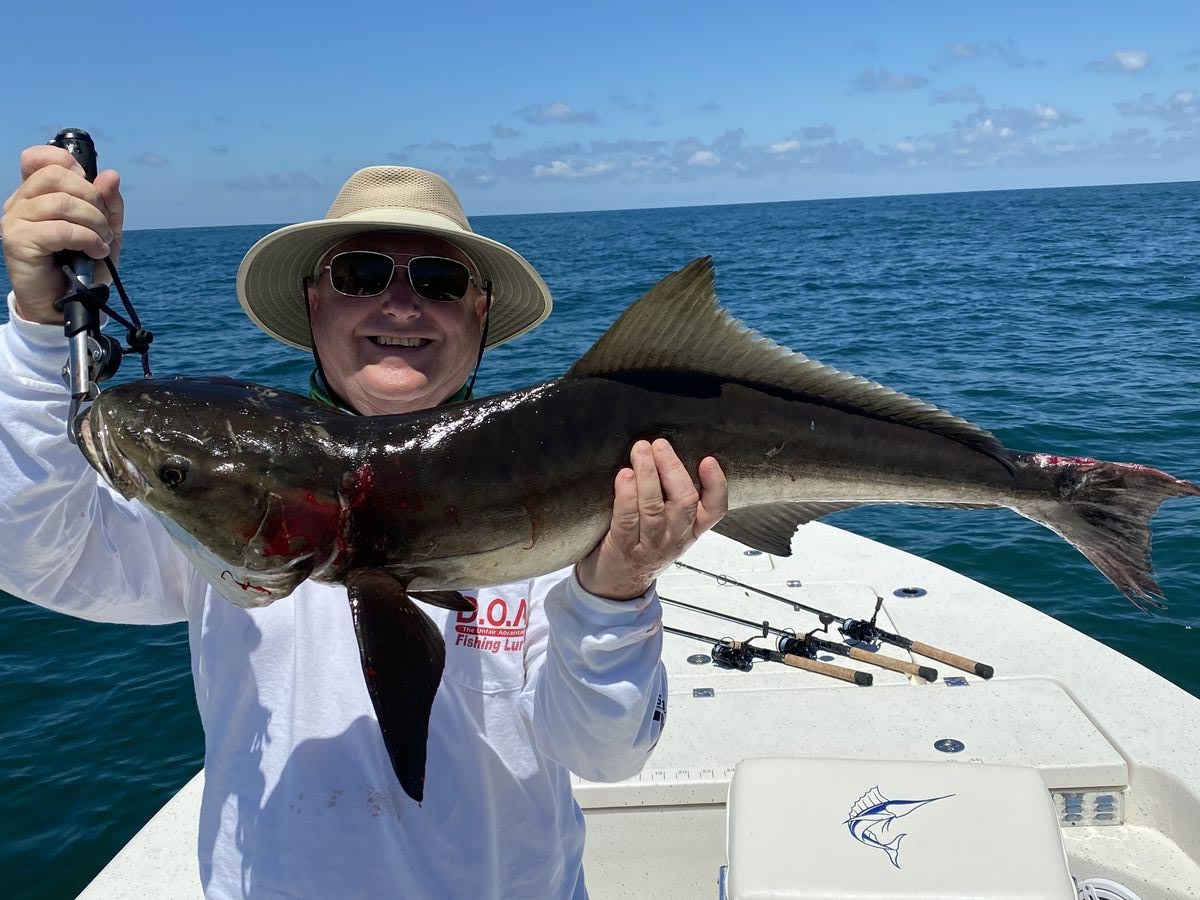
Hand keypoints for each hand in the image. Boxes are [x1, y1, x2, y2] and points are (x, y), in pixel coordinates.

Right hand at [2, 145, 123, 323]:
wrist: (66, 303)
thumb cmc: (82, 266)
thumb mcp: (104, 231)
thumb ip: (109, 204)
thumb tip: (110, 175)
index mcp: (37, 192)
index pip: (40, 157)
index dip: (69, 164)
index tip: (90, 189)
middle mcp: (21, 201)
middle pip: (57, 176)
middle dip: (92, 198)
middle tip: (103, 225)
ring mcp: (16, 219)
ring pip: (61, 202)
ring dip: (94, 222)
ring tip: (101, 242)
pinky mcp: (18, 241)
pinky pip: (60, 229)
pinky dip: (86, 239)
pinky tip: (95, 251)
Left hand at [576, 438, 727, 600]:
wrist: (615, 587)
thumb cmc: (641, 546)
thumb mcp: (668, 527)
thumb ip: (672, 498)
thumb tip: (663, 452)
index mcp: (691, 530)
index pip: (715, 510)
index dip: (716, 485)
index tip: (708, 460)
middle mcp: (675, 538)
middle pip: (683, 502)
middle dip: (672, 468)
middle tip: (659, 445)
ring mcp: (650, 545)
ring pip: (654, 508)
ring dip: (647, 475)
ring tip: (640, 451)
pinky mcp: (623, 548)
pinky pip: (627, 520)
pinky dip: (626, 496)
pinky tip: (624, 477)